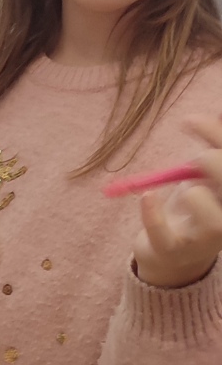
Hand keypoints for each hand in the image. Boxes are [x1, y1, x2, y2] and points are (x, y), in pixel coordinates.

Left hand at [132, 115, 221, 287]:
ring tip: (185, 192)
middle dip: (214, 165)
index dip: (216, 137)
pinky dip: (153, 213)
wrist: (173, 253)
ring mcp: (203, 239)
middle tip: (194, 160)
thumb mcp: (204, 175)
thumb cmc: (192, 206)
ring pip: (214, 218)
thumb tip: (215, 112)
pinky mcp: (174, 251)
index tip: (187, 120)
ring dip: (196, 196)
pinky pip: (165, 234)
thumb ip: (213, 146)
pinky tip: (148, 196)